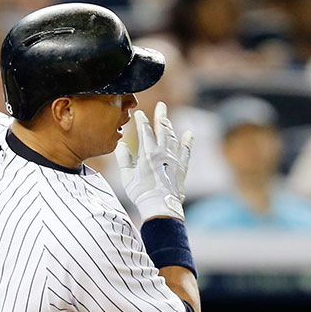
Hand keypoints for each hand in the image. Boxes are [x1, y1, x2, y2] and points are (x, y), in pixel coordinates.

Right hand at [113, 102, 193, 221]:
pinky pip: (186, 151)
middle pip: (162, 129)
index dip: (141, 121)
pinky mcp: (181, 168)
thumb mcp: (127, 176)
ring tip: (167, 118)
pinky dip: (187, 142)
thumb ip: (123, 158)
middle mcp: (162, 152)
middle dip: (161, 116)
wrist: (160, 206)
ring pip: (172, 138)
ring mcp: (173, 159)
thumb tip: (122, 145)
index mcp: (147, 153)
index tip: (138, 113)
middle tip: (161, 105)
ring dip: (169, 126)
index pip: (144, 131)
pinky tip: (189, 134)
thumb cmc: (140, 192)